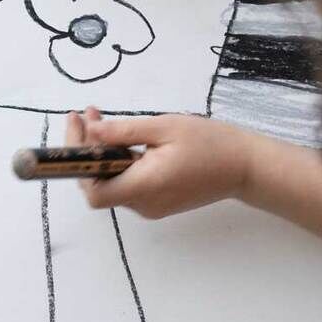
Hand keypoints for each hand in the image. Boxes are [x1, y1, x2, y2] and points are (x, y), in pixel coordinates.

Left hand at [63, 109, 264, 219]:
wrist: (245, 166)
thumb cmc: (210, 143)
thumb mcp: (164, 128)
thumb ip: (123, 132)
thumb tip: (88, 132)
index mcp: (145, 187)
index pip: (93, 191)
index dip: (77, 162)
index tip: (76, 127)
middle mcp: (144, 204)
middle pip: (99, 185)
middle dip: (86, 149)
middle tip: (86, 115)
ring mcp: (151, 206)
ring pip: (113, 182)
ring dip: (101, 152)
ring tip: (100, 119)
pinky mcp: (158, 202)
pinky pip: (129, 184)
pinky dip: (118, 162)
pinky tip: (122, 139)